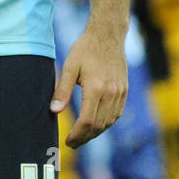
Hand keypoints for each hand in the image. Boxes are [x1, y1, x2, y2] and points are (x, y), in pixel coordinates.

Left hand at [51, 24, 127, 146]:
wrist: (108, 35)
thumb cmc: (85, 49)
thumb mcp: (69, 67)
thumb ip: (62, 91)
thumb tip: (54, 112)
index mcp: (96, 88)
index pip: (87, 122)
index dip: (77, 135)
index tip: (67, 141)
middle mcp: (111, 93)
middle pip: (98, 126)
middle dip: (84, 138)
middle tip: (72, 143)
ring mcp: (120, 93)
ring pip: (109, 122)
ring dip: (95, 133)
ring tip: (82, 137)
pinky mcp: (124, 91)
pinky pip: (116, 114)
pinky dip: (106, 123)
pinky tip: (95, 125)